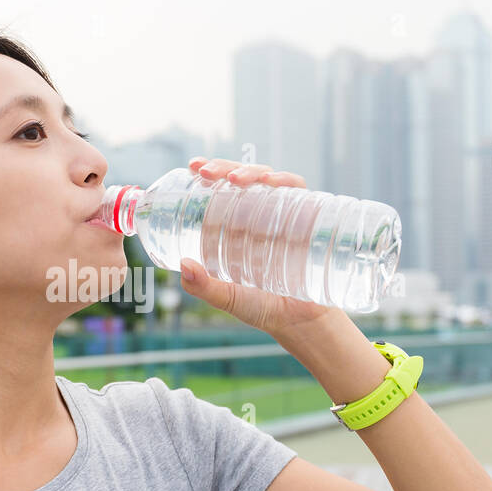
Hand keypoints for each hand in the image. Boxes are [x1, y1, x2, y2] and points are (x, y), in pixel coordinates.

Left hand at [179, 157, 340, 337]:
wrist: (303, 323)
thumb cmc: (263, 308)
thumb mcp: (229, 298)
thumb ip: (205, 287)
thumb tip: (183, 266)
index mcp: (235, 226)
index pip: (220, 190)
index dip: (208, 173)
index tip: (193, 167)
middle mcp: (258, 215)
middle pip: (241, 178)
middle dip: (223, 167)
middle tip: (205, 172)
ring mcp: (283, 214)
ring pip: (266, 178)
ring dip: (250, 171)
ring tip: (235, 179)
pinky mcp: (308, 218)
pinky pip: (298, 190)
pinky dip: (285, 180)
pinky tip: (272, 182)